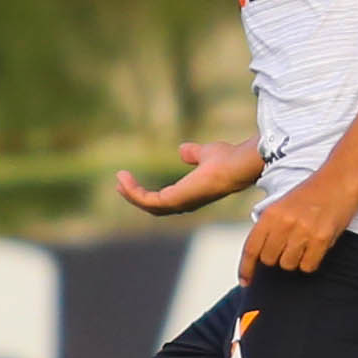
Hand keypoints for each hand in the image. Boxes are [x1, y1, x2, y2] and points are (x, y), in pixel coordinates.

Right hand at [114, 139, 264, 216]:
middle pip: (154, 207)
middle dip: (136, 196)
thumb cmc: (228, 159)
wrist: (238, 163)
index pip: (165, 200)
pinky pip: (147, 200)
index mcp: (191, 194)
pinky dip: (134, 191)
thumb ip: (194, 154)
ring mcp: (179, 203)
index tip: (133, 181)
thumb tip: (182, 150)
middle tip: (121, 185)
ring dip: (131, 193)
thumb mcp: (206, 153)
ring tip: (120, 179)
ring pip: (148, 205)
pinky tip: (125, 178)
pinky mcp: (174, 200)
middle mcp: (185, 203)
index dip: (148, 193)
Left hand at [240, 175, 357, 281]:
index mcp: (271, 214)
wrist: (341, 179)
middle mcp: (284, 223)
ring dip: (295, 260)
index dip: (245, 268)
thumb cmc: (313, 193)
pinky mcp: (321, 239)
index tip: (245, 281)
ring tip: (304, 243)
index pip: (251, 248)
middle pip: (269, 260)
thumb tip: (259, 253)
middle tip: (289, 246)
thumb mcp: (282, 205)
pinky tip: (316, 247)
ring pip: (288, 265)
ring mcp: (303, 231)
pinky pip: (308, 266)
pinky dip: (311, 262)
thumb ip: (269, 226)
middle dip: (276, 258)